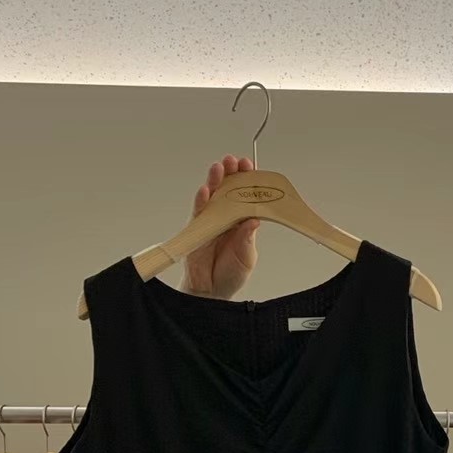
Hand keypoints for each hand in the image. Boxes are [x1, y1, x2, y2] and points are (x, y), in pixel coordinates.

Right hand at [181, 156, 260, 298]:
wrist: (212, 291)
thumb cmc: (231, 274)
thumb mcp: (247, 257)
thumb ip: (248, 239)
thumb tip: (254, 220)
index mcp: (242, 221)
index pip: (247, 196)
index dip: (248, 180)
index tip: (251, 166)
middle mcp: (227, 217)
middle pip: (229, 190)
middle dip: (231, 173)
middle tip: (234, 161)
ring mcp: (211, 221)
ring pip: (213, 196)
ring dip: (215, 181)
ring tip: (219, 168)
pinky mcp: (197, 229)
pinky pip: (198, 212)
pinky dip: (201, 201)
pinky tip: (205, 191)